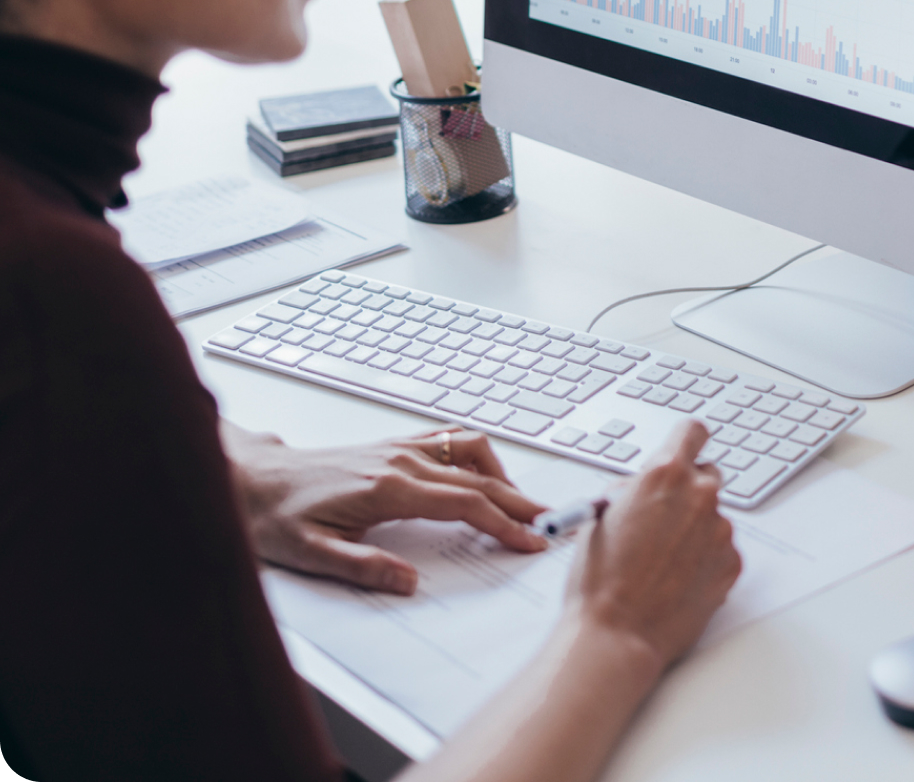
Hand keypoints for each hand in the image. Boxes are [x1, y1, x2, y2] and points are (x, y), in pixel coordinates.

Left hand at [220, 422, 546, 593]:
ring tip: (518, 505)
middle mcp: (400, 459)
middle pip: (478, 476)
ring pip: (469, 448)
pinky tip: (482, 475)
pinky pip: (448, 438)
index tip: (533, 541)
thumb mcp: (313, 555)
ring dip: (501, 473)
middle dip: (519, 501)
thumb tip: (410, 583)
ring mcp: (398, 446)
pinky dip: (476, 455)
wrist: (253, 480)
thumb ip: (363, 568)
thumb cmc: (277, 517)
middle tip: (551, 523)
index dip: (504, 523)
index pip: (464, 503)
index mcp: (388, 488)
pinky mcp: (392, 444)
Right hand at [565, 421, 740, 669]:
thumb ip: (633, 490)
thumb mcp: (602, 514)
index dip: (686, 440)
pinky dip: (704, 559)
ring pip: (712, 516)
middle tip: (664, 517)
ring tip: (662, 560)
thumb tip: (644, 487)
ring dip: (694, 528)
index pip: (692, 431)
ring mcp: (719, 530)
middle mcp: (699, 495)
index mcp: (664, 474)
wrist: (617, 632)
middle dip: (688, 489)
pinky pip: (721, 549)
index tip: (684, 448)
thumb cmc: (600, 577)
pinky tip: (677, 578)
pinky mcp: (731, 563)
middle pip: (707, 473)